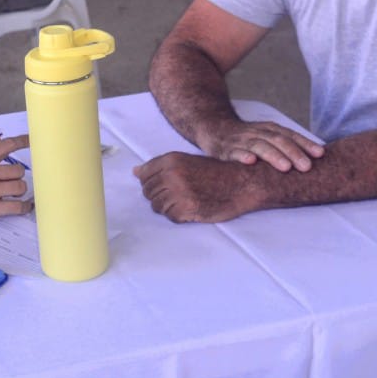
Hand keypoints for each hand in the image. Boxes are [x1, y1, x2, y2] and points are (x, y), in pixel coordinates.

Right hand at [0, 134, 32, 231]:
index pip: (7, 145)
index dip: (23, 141)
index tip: (31, 140)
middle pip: (18, 170)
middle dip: (16, 174)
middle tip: (9, 179)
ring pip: (20, 187)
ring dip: (18, 189)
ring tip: (12, 192)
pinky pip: (17, 207)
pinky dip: (23, 207)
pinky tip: (25, 207)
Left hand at [134, 152, 250, 223]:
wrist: (241, 183)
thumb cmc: (215, 172)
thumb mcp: (187, 161)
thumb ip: (160, 166)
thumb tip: (135, 171)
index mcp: (171, 160)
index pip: (144, 175)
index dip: (149, 183)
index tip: (162, 186)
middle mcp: (173, 175)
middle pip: (148, 192)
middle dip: (158, 196)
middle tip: (176, 196)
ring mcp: (179, 192)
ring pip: (157, 206)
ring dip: (167, 207)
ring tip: (183, 202)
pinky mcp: (188, 208)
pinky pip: (170, 216)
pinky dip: (178, 216)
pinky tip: (189, 209)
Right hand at [194, 118, 323, 171]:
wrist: (213, 128)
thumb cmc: (246, 138)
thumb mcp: (266, 137)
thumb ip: (286, 146)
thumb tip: (315, 160)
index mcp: (270, 130)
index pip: (290, 135)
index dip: (305, 144)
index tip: (321, 154)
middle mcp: (257, 133)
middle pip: (278, 141)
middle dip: (293, 153)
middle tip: (307, 166)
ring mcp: (241, 141)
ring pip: (259, 146)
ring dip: (273, 156)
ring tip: (286, 167)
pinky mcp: (226, 150)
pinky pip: (234, 153)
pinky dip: (242, 156)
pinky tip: (250, 162)